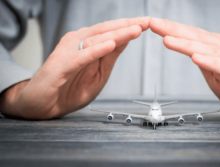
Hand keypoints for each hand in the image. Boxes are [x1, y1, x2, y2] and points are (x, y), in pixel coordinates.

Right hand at [0, 17, 149, 118]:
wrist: (41, 106)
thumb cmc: (68, 89)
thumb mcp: (98, 74)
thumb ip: (109, 57)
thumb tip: (125, 41)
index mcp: (86, 44)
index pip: (111, 32)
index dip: (129, 27)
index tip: (148, 23)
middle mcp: (76, 43)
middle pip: (105, 31)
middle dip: (127, 26)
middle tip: (147, 21)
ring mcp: (67, 52)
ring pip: (95, 40)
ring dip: (117, 34)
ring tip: (135, 29)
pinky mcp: (60, 66)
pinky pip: (80, 57)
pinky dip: (96, 50)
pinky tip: (110, 45)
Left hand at [149, 18, 219, 120]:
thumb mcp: (217, 76)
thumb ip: (205, 64)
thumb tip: (189, 53)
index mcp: (218, 48)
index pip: (191, 36)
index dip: (171, 29)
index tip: (152, 24)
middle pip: (196, 37)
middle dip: (172, 30)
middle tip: (152, 23)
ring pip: (208, 49)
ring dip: (187, 44)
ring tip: (167, 39)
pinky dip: (211, 62)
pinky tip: (197, 58)